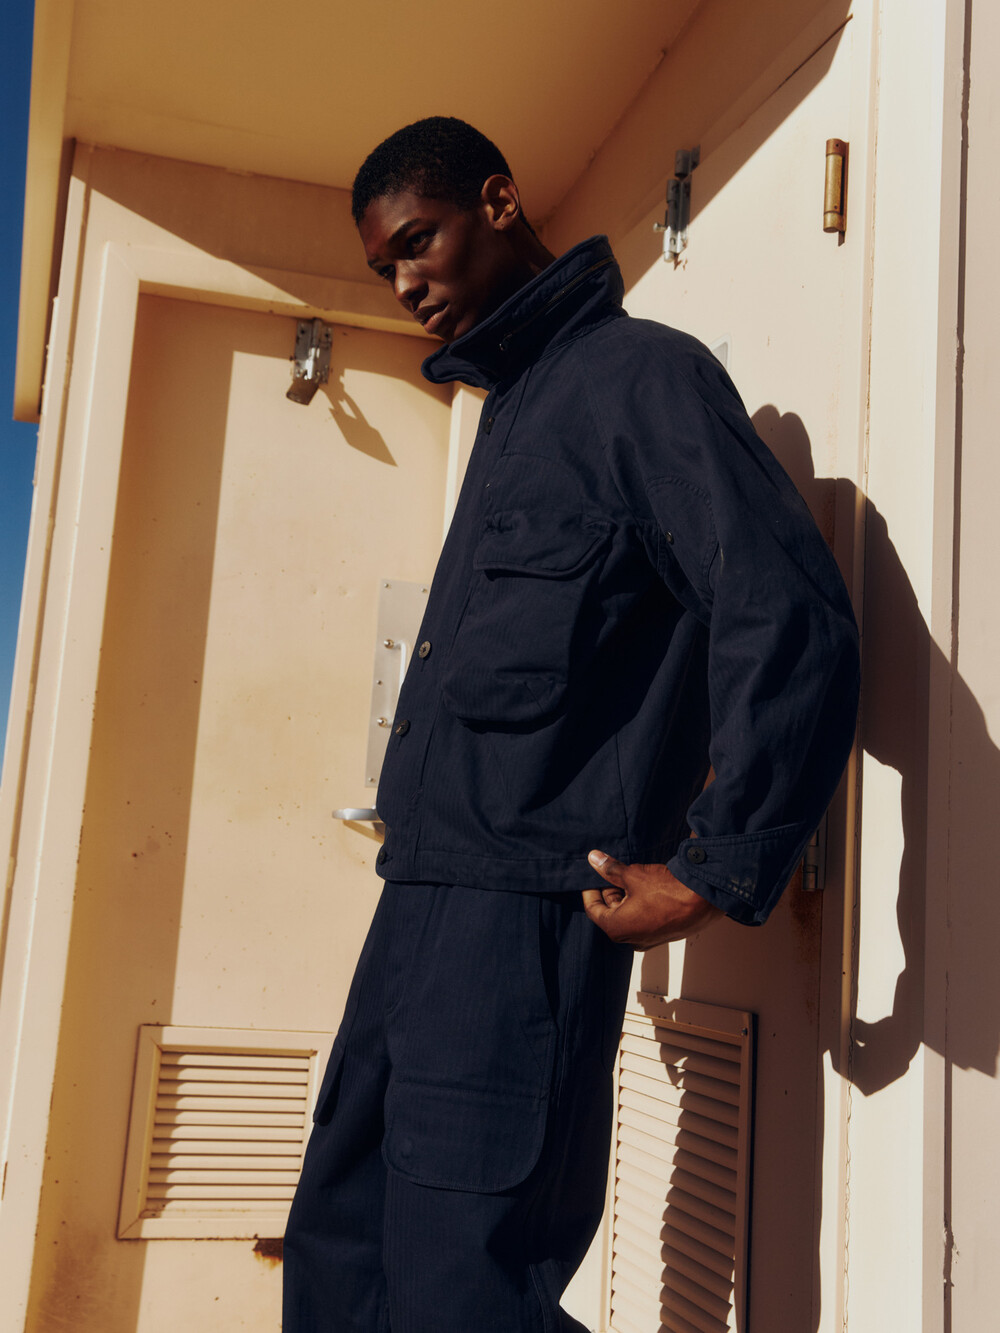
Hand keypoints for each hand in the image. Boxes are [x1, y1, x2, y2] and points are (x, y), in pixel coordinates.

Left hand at [582, 850, 723, 949]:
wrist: (704, 900)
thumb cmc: (668, 891)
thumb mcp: (633, 875)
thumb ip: (611, 869)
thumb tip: (594, 859)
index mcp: (617, 928)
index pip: (593, 909)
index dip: (590, 889)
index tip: (592, 876)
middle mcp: (630, 939)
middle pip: (610, 913)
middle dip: (610, 891)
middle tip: (614, 871)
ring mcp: (648, 939)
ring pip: (628, 916)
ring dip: (626, 896)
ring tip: (633, 876)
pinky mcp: (662, 934)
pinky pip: (643, 919)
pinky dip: (640, 904)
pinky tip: (647, 887)